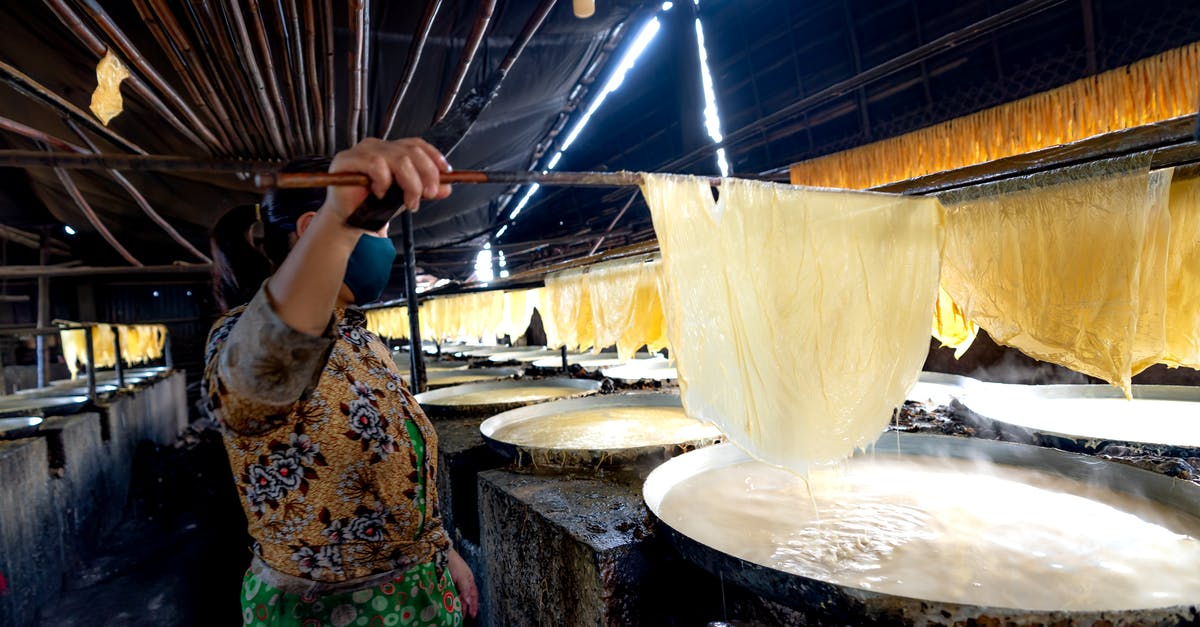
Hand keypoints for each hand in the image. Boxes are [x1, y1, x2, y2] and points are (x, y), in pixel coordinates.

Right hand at [321, 137, 452, 223]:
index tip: (446, 173)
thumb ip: (426, 191)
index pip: (416, 144)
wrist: (351, 221)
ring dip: (409, 183)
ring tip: (408, 202)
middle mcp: (377, 146)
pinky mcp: (347, 159)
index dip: (433, 156)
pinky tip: (381, 193)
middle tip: (429, 194)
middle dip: (426, 174)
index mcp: (390, 150)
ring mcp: (361, 151)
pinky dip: (384, 181)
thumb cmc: (375, 206)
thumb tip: (447, 188)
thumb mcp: (407, 197)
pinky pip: (375, 165)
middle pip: (411, 152)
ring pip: (398, 159)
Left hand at [447, 548, 477, 618]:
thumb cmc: (453, 563)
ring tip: (456, 613)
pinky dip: (452, 600)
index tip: (472, 615)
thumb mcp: (462, 576)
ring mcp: (455, 582)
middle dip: (466, 607)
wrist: (440, 554)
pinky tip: (449, 604)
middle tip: (463, 617)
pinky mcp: (447, 582)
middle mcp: (463, 582)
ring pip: (459, 596)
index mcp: (469, 579)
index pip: (473, 595)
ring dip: (458, 605)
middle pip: (466, 597)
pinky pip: (451, 594)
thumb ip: (465, 589)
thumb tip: (468, 601)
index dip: (473, 605)